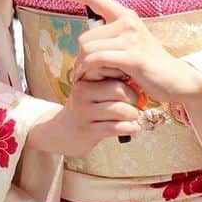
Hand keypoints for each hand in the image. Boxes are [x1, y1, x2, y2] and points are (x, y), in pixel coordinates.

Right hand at [28, 75, 148, 158]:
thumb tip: (138, 75)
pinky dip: (130, 128)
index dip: (129, 78)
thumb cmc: (86, 108)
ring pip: (119, 110)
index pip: (113, 70)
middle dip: (135, 98)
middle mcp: (82, 93)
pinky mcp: (87, 131)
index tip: (136, 86)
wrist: (62, 131)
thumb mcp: (92, 90)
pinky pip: (115, 128)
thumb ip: (110, 81)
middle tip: (140, 104)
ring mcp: (83, 112)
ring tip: (135, 117)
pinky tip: (134, 128)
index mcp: (85, 78)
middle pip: (119, 90)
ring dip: (133, 114)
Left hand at [44, 0, 201, 105]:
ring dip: (83, 68)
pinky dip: (87, 70)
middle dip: (79, 58)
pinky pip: (97, 59)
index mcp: (125, 16)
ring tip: (89, 78)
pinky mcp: (133, 56)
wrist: (176, 80)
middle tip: (84, 73)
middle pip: (85, 37)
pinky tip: (88, 78)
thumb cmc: (148, 67)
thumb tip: (86, 46)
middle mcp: (128, 22)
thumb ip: (109, 40)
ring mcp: (131, 38)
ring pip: (89, 49)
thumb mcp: (127, 47)